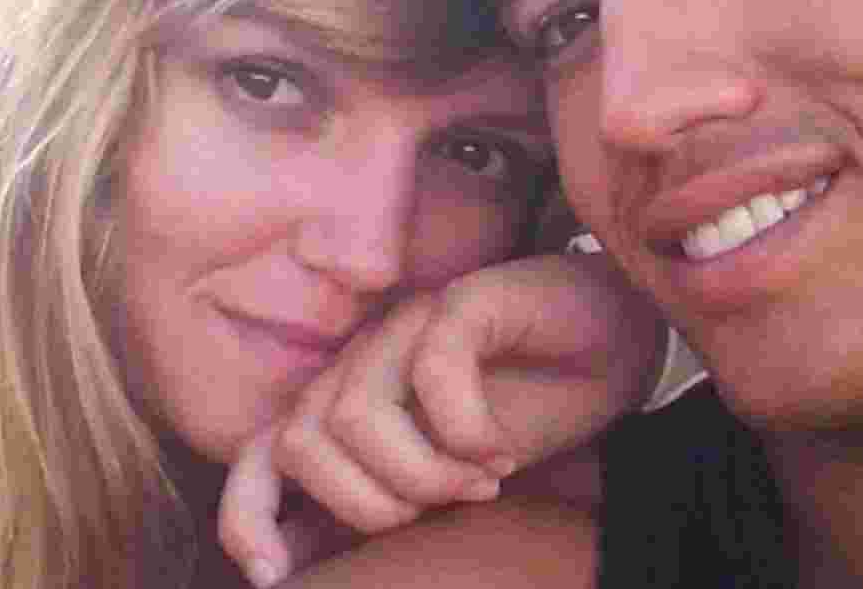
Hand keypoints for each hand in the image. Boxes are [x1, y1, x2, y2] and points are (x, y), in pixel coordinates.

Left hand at [218, 253, 665, 587]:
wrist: (615, 340)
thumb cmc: (534, 409)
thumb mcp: (453, 481)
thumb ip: (387, 505)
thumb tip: (299, 566)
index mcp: (350, 408)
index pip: (259, 456)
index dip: (247, 517)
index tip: (273, 576)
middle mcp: (364, 364)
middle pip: (299, 445)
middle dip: (367, 505)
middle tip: (439, 510)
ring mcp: (407, 327)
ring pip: (353, 415)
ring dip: (421, 473)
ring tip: (483, 482)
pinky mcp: (461, 301)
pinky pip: (433, 372)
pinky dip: (465, 430)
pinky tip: (501, 450)